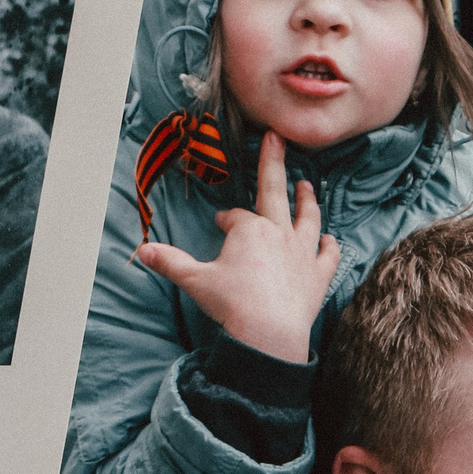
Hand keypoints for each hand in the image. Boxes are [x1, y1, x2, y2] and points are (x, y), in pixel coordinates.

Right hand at [136, 132, 338, 362]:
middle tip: (276, 139)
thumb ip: (170, 262)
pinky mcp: (319, 275)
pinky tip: (329, 239)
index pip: (236, 217)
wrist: (268, 334)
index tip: (221, 223)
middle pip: (275, 192)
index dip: (227, 219)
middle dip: (273, 163)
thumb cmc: (231, 304)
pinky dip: (330, 245)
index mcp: (249, 230)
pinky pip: (329, 255)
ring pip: (308, 217)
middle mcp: (279, 233)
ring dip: (307, 199)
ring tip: (307, 185)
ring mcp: (303, 253)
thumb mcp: (195, 281)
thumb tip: (142, 251)